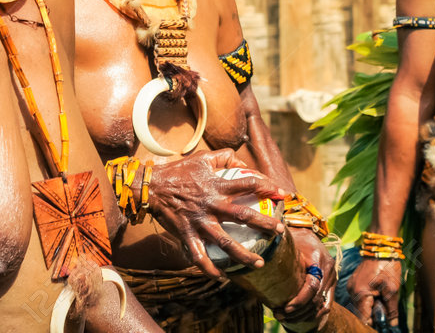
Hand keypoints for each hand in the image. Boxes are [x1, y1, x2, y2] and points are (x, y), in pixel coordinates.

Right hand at [145, 148, 286, 276]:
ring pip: (226, 242)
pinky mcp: (187, 235)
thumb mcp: (203, 158)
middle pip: (243, 216)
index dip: (267, 187)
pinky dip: (210, 268)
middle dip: (264, 224)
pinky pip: (200, 256)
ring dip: (244, 255)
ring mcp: (200, 222)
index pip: (248, 183)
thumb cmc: (179, 171)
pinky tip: (221, 276)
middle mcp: (212, 204)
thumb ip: (225, 157)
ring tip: (260, 263)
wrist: (152, 187)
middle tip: (279, 231)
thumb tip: (243, 164)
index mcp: (217, 185)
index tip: (282, 194)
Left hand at [272, 228, 334, 329]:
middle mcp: (329, 271)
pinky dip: (312, 315)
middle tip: (279, 315)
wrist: (310, 236)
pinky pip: (325, 306)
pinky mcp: (330, 286)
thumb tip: (258, 261)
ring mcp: (331, 279)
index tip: (285, 308)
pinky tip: (298, 318)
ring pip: (321, 306)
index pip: (312, 286)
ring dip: (303, 316)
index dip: (299, 301)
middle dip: (298, 312)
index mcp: (319, 260)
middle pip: (316, 300)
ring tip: (284, 318)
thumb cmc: (296, 238)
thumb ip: (279, 250)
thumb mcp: (290, 241)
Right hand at [347, 256, 401, 326]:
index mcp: (360, 293)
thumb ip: (391, 309)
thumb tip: (391, 324)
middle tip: (384, 309)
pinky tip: (377, 293)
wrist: (380, 247)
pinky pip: (359, 296)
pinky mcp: (353, 282)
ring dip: (370, 307)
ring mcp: (351, 285)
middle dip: (372, 314)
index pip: (363, 318)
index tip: (382, 323)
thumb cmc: (387, 266)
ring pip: (359, 305)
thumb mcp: (393, 289)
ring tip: (381, 299)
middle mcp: (352, 291)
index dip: (373, 323)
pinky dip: (367, 299)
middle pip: (360, 312)